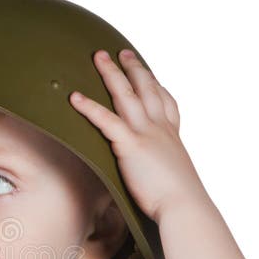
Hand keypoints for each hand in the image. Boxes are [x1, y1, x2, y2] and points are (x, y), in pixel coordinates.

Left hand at [68, 49, 207, 222]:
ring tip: (98, 56)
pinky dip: (89, 107)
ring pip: (126, 95)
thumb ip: (161, 174)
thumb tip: (157, 183)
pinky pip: (106, 120)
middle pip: (146, 89)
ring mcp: (147, 133)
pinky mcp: (131, 144)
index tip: (150, 74)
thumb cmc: (179, 203)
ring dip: (111, 73)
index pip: (167, 104)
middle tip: (122, 52)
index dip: (158, 87)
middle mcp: (161, 129)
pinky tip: (74, 97)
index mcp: (172, 138)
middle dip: (134, 68)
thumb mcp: (173, 182)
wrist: (185, 207)